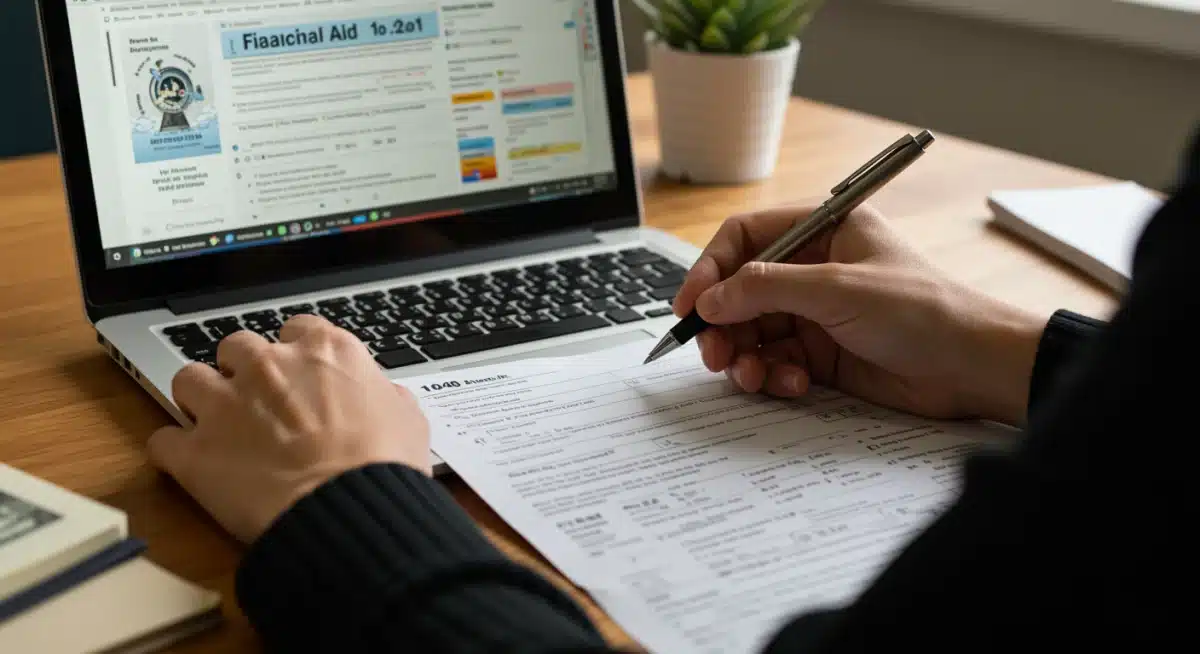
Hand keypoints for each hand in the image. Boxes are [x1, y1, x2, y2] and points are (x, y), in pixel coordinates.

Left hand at [148, 316, 430, 543]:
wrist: (349, 511)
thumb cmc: (385, 466)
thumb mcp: (408, 418)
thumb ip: (385, 395)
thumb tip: (385, 397)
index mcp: (324, 350)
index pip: (297, 328)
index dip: (296, 352)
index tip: (299, 373)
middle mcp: (269, 365)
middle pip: (237, 346)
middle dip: (243, 370)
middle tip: (256, 401)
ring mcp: (226, 404)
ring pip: (188, 378)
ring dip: (198, 399)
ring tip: (214, 425)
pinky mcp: (195, 451)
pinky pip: (163, 440)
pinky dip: (174, 453)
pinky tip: (190, 465)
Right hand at [673, 204, 1047, 424]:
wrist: (972, 368)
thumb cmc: (924, 311)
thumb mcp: (837, 289)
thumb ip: (765, 288)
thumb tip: (709, 299)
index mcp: (821, 230)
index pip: (744, 238)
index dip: (710, 269)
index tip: (689, 305)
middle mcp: (813, 269)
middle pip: (740, 291)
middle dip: (722, 324)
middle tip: (713, 354)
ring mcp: (816, 313)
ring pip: (752, 332)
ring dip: (743, 357)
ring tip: (751, 377)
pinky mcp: (822, 354)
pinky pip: (775, 362)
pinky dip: (773, 376)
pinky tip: (791, 384)